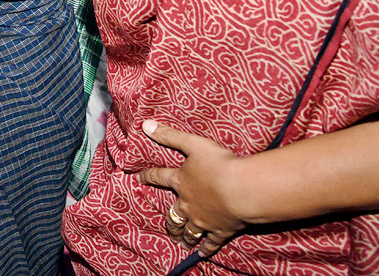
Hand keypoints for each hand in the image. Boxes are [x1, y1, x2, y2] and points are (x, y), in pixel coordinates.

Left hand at [135, 119, 247, 257]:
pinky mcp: (220, 231)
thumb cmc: (218, 164)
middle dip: (170, 220)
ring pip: (189, 231)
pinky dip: (205, 248)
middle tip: (167, 227)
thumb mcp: (193, 144)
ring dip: (184, 236)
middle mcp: (188, 204)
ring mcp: (203, 220)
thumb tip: (145, 125)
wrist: (241, 189)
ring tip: (180, 241)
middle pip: (174, 214)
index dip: (148, 176)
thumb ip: (170, 135)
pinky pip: (210, 243)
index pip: (159, 177)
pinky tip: (201, 253)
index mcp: (181, 182)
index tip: (137, 178)